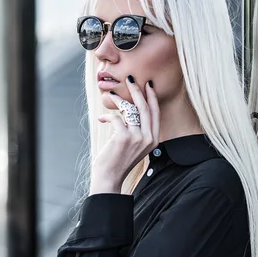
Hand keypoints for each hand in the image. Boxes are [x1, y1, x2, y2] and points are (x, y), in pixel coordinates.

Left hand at [90, 77, 159, 194]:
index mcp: (153, 139)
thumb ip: (137, 128)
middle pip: (145, 107)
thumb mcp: (134, 144)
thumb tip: (131, 107)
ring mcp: (137, 138)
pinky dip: (107, 116)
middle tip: (130, 79)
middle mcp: (148, 138)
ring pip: (130, 110)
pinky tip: (101, 119)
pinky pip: (116, 117)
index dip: (152, 97)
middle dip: (137, 90)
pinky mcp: (124, 137)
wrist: (109, 177)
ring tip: (111, 95)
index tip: (148, 84)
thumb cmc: (118, 159)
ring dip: (118, 100)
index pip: (155, 113)